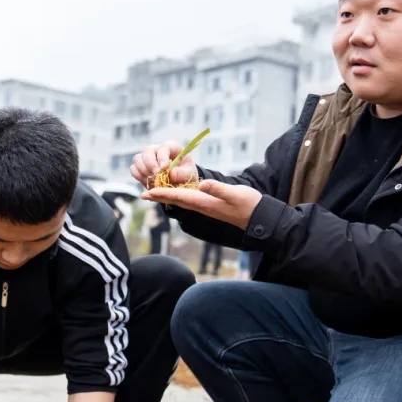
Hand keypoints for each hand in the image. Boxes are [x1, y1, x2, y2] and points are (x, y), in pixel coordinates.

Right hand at [130, 142, 197, 188]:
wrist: (179, 182)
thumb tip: (171, 174)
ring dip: (144, 172)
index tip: (164, 169)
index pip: (163, 148)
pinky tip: (148, 184)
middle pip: (147, 151)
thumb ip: (183, 173)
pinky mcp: (140, 167)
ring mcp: (147, 157)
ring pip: (137, 159)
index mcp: (171, 147)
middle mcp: (157, 149)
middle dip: (150, 165)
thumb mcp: (189, 174)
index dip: (162, 157)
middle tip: (156, 177)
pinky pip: (134, 169)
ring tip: (153, 181)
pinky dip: (139, 177)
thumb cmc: (185, 174)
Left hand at [142, 180, 263, 230]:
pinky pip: (190, 201)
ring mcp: (206, 207)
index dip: (161, 194)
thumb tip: (202, 184)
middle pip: (176, 201)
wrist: (258, 217)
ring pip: (182, 201)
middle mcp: (202, 206)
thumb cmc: (248, 204)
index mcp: (204, 202)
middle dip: (159, 197)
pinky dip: (179, 197)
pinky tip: (177, 195)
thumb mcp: (235, 193)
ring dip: (167, 197)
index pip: (178, 197)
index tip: (146, 193)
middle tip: (143, 194)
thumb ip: (218, 189)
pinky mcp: (211, 206)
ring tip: (155, 193)